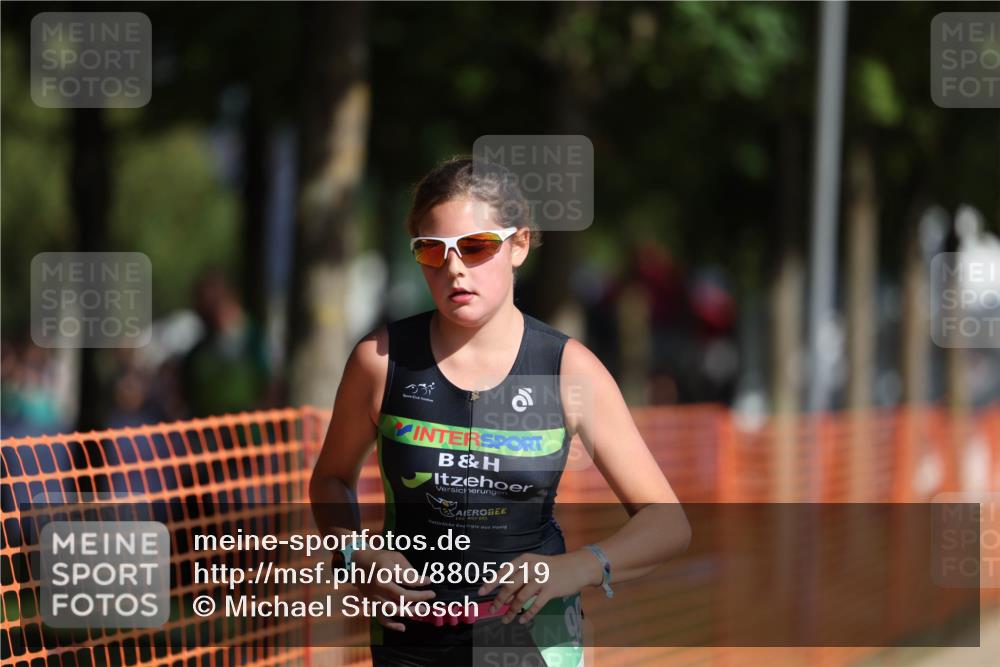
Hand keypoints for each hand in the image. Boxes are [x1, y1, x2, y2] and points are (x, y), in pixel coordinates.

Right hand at [349, 549, 434, 631]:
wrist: (358, 562)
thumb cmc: (379, 557)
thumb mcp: (395, 556)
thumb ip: (407, 569)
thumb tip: (419, 581)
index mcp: (385, 570)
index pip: (407, 579)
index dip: (420, 581)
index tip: (429, 581)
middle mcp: (379, 586)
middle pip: (402, 596)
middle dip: (419, 597)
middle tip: (431, 595)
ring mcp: (375, 597)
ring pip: (394, 609)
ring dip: (410, 611)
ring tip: (423, 610)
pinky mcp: (372, 604)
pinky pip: (381, 618)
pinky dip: (392, 625)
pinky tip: (403, 627)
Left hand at [477, 551, 600, 624]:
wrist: (577, 566)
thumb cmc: (553, 567)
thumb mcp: (535, 566)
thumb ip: (521, 579)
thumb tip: (505, 596)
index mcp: (525, 560)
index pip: (504, 571)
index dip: (491, 583)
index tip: (481, 593)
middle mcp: (532, 568)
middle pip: (510, 586)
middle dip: (499, 600)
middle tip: (492, 610)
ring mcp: (542, 578)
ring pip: (521, 597)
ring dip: (511, 610)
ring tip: (505, 620)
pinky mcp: (551, 590)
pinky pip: (535, 605)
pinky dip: (527, 614)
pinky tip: (521, 620)